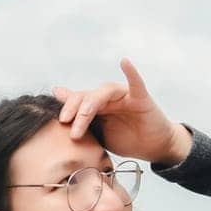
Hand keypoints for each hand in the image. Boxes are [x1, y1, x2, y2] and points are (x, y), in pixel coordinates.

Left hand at [53, 58, 186, 164]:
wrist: (152, 147)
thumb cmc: (125, 139)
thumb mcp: (98, 133)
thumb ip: (80, 120)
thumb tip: (57, 101)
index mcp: (96, 108)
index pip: (76, 102)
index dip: (65, 109)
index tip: (58, 121)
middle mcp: (108, 98)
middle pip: (86, 96)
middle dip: (74, 109)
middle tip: (65, 122)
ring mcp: (124, 96)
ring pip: (104, 92)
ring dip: (91, 104)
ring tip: (83, 115)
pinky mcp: (141, 99)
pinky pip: (136, 84)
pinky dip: (131, 72)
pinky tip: (124, 62)